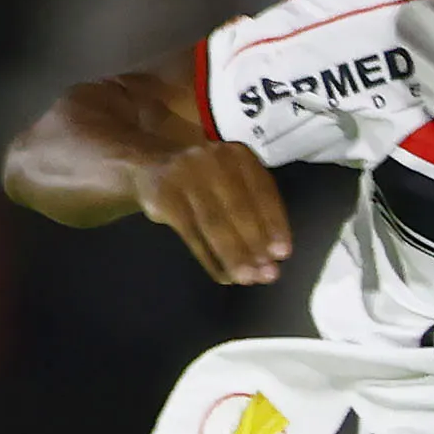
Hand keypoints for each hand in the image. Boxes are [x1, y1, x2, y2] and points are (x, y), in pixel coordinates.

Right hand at [136, 140, 293, 284]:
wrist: (150, 163)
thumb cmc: (202, 178)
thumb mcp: (231, 178)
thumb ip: (253, 204)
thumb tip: (273, 252)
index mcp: (238, 155)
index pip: (263, 191)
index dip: (275, 224)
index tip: (283, 252)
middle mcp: (214, 160)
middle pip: (239, 209)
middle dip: (256, 245)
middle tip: (268, 273)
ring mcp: (186, 176)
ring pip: (215, 224)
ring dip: (234, 256)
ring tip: (247, 278)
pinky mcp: (165, 197)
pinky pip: (192, 234)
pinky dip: (209, 259)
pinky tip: (223, 275)